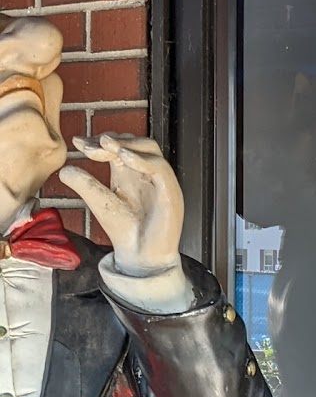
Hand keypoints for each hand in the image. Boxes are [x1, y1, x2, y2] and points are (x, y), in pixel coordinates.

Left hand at [59, 134, 183, 276]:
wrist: (140, 256)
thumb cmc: (125, 231)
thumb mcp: (99, 203)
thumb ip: (85, 185)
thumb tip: (64, 169)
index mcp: (129, 172)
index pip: (118, 146)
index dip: (99, 141)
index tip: (78, 142)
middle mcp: (145, 172)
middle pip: (134, 141)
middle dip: (112, 139)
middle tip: (92, 145)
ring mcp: (160, 180)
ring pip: (149, 148)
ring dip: (127, 144)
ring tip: (107, 146)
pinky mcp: (170, 191)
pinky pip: (160, 167)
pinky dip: (142, 160)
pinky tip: (124, 158)